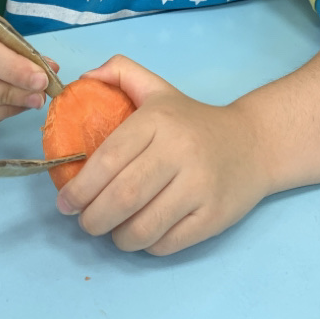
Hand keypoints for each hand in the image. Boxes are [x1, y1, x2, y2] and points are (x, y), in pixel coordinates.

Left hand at [55, 56, 271, 255]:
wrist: (254, 143)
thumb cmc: (193, 120)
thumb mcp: (158, 88)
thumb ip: (120, 72)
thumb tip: (82, 79)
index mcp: (158, 120)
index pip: (109, 158)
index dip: (81, 186)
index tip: (65, 202)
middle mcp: (180, 151)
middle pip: (123, 197)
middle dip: (93, 218)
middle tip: (84, 221)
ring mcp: (199, 187)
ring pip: (143, 227)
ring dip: (117, 237)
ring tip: (111, 230)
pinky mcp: (214, 216)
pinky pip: (167, 243)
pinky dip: (146, 246)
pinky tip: (142, 234)